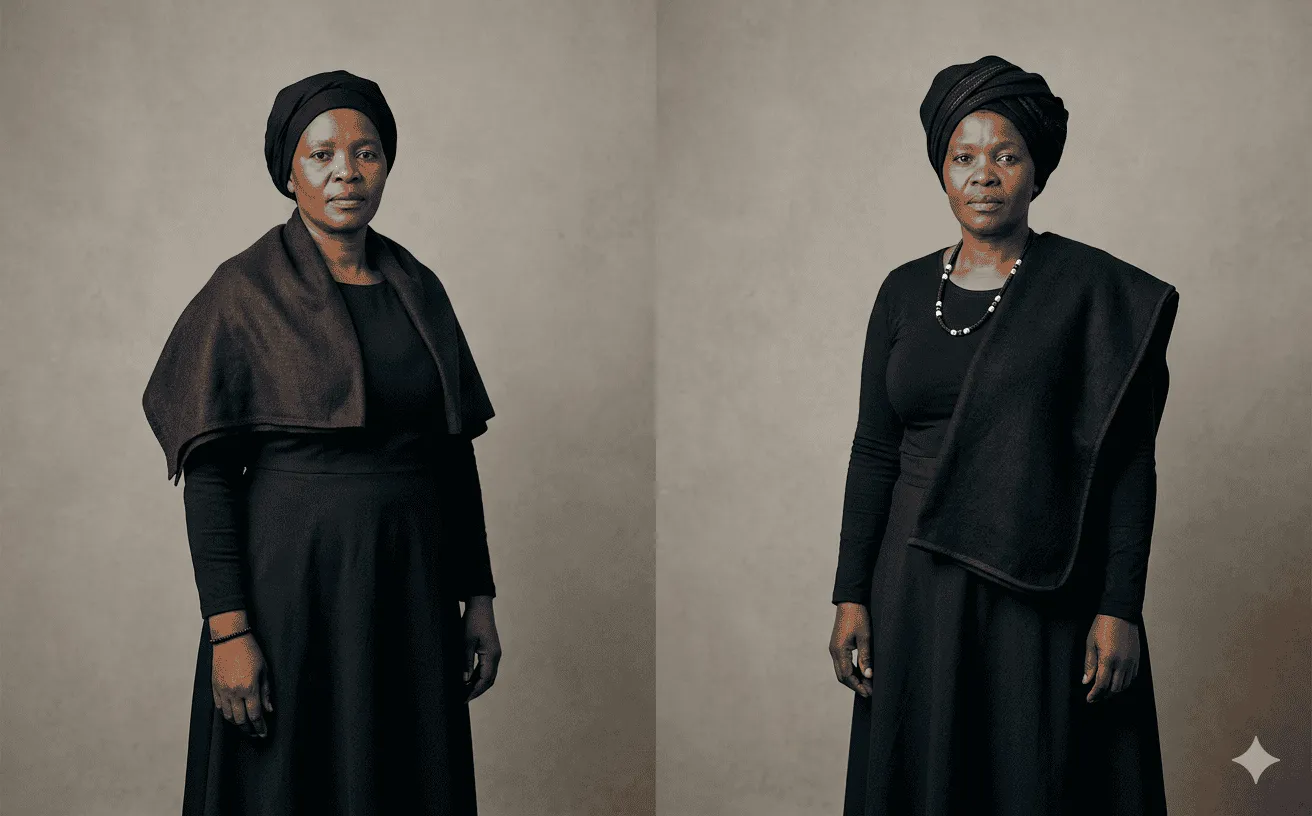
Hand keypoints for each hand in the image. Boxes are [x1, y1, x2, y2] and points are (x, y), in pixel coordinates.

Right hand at [209, 613, 272, 737]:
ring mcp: (222, 691)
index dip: (260, 727)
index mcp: (249, 688)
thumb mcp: (264, 670)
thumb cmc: (250, 652)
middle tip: (255, 734)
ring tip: (246, 727)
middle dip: (249, 730)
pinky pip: (220, 708)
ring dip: (238, 724)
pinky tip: (233, 716)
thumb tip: (269, 710)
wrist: (230, 639)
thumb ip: (266, 692)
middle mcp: (234, 692)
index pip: (255, 715)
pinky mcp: (214, 688)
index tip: (264, 734)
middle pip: (241, 720)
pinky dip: (227, 715)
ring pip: (229, 716)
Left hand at [462, 596, 500, 701]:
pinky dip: (478, 676)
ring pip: (488, 675)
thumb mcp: (465, 642)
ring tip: (464, 691)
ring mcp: (494, 653)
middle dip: (477, 690)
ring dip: (477, 684)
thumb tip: (465, 680)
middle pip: (489, 680)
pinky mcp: (491, 650)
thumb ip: (466, 662)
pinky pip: (486, 667)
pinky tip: (468, 679)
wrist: (480, 605)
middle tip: (463, 699)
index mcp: (492, 655)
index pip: (485, 680)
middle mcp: (496, 656)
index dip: (475, 691)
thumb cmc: (472, 621)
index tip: (464, 699)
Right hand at [829, 602, 872, 696]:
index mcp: (839, 650)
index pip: (847, 675)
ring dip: (852, 679)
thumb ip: (865, 657)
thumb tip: (868, 675)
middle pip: (842, 676)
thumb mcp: (865, 638)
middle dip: (855, 685)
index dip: (858, 686)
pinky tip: (861, 672)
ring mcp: (834, 649)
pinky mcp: (837, 646)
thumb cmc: (858, 617)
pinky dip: (851, 671)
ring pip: (841, 671)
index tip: (869, 693)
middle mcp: (834, 651)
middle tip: (869, 692)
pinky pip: (842, 663)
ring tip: (867, 684)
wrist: (850, 602)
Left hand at [1082, 613, 1139, 702]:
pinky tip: (1116, 682)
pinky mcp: (1137, 659)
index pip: (1102, 684)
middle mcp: (1122, 663)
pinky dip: (1124, 683)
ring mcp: (1131, 662)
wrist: (1121, 614)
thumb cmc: (1103, 626)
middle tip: (1095, 697)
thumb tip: (1086, 681)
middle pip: (1115, 688)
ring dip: (1114, 691)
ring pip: (1125, 685)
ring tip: (1105, 691)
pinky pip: (1132, 677)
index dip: (1095, 694)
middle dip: (1104, 695)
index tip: (1089, 699)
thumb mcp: (1090, 643)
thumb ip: (1089, 664)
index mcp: (1108, 659)